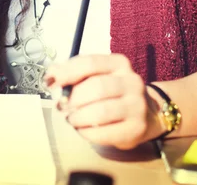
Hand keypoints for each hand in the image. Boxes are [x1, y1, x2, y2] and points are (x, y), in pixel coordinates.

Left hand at [45, 54, 164, 149]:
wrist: (146, 111)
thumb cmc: (111, 90)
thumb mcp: (95, 74)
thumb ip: (72, 72)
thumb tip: (50, 76)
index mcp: (119, 63)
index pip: (90, 63)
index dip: (67, 72)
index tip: (50, 82)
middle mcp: (132, 82)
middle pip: (96, 87)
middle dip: (73, 98)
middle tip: (61, 106)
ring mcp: (137, 106)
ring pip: (101, 112)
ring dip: (79, 117)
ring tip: (71, 119)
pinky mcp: (136, 129)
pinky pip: (106, 133)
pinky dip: (87, 133)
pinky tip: (82, 129)